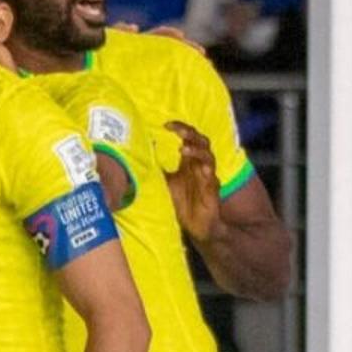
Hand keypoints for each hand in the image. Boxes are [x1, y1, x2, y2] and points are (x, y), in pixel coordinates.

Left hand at [162, 120, 222, 240]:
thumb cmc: (182, 203)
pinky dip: (207, 169)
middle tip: (177, 130)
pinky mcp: (212, 189)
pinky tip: (201, 167)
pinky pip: (212, 176)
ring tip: (184, 148)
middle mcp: (200, 165)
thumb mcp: (165, 183)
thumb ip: (157, 169)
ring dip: (197, 150)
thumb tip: (139, 154)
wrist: (195, 226)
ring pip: (208, 155)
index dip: (180, 128)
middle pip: (201, 141)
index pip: (188, 137)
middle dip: (190, 133)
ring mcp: (208, 176)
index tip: (166, 125)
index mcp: (189, 161)